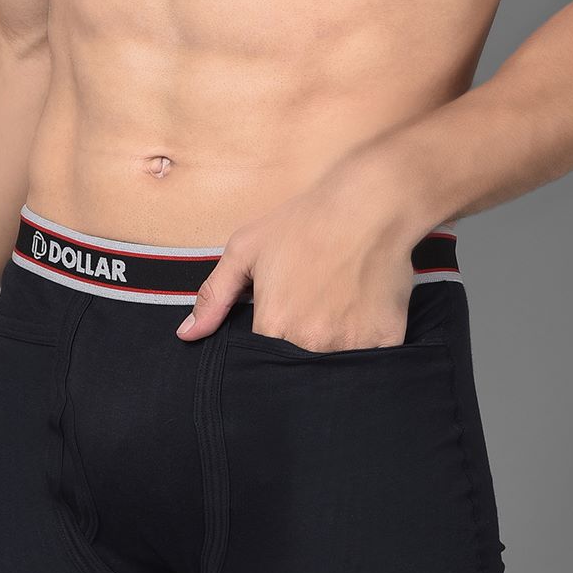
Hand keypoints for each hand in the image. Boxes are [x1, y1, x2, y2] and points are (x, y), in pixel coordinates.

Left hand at [176, 147, 420, 351]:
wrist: (371, 204)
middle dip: (298, 350)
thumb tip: (186, 335)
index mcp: (274, 326)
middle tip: (311, 313)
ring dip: (331, 350)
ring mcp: (351, 346)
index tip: (278, 323)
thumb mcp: (245, 250)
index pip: (261, 360)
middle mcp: (311, 344)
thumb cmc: (305, 223)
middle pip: (297, 368)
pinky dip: (365, 345)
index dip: (267, 343)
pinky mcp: (385, 342)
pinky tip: (363, 315)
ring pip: (333, 368)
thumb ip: (213, 296)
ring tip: (336, 313)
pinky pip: (370, 359)